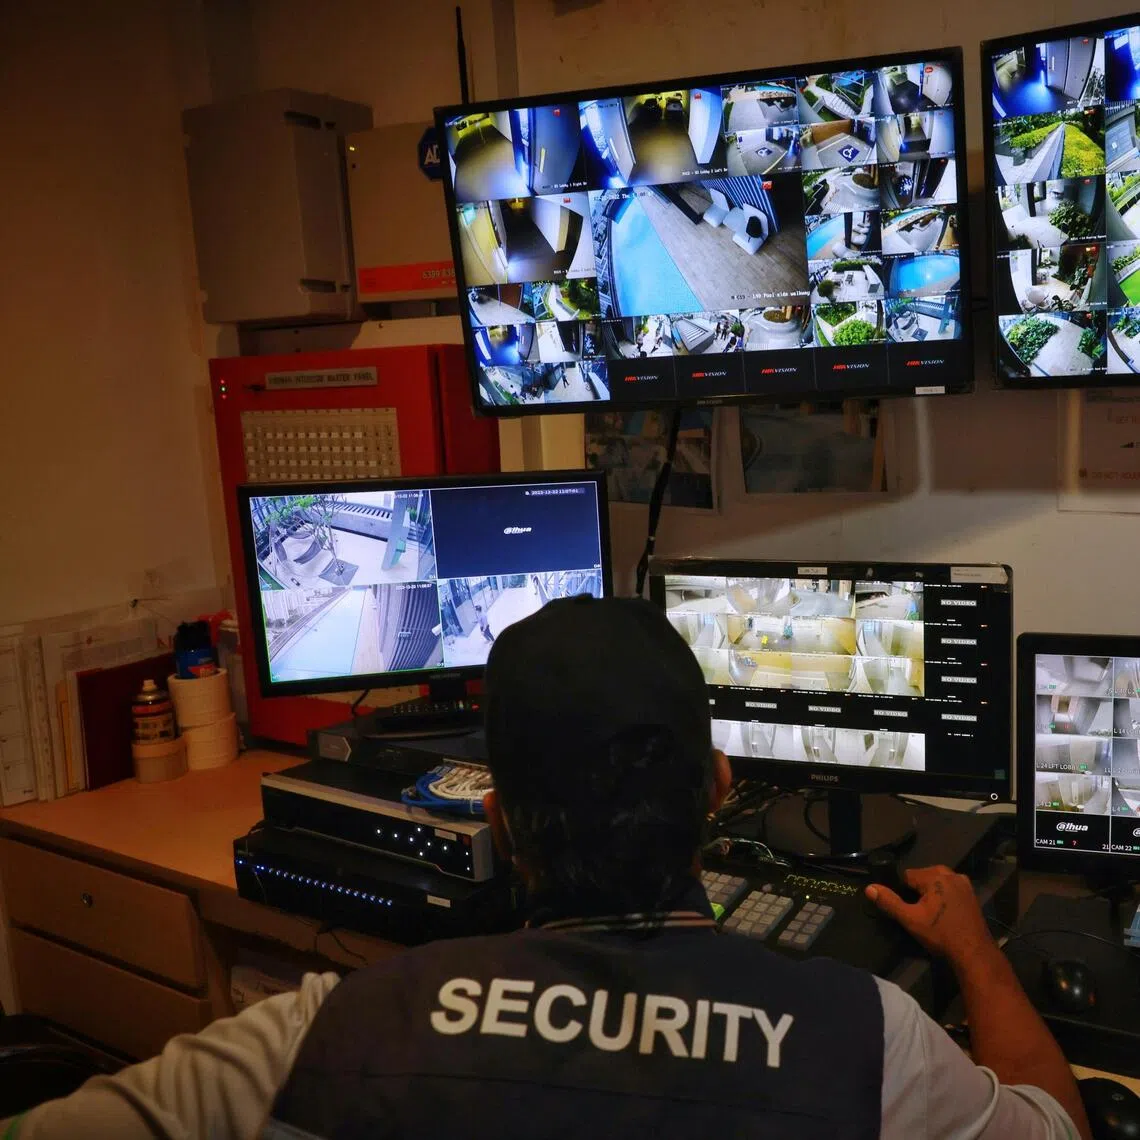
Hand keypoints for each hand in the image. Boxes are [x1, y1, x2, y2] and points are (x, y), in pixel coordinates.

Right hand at [866, 865, 994, 965]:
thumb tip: (869, 888)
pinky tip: (943, 914)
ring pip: (937, 883)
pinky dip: (944, 896)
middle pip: (923, 877)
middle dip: (917, 891)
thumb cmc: (941, 935)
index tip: (905, 908)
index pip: (907, 876)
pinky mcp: (972, 894)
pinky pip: (950, 889)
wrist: (974, 953)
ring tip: (930, 914)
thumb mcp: (910, 919)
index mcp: (935, 876)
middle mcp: (951, 874)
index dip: (902, 891)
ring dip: (931, 893)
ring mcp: (964, 884)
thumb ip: (889, 902)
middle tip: (918, 913)